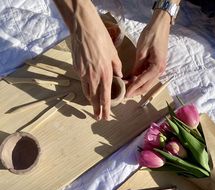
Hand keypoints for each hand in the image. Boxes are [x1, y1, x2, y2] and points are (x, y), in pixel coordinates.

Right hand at [71, 3, 122, 119]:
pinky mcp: (77, 68)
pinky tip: (89, 89)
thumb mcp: (114, 54)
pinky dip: (86, 88)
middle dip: (96, 110)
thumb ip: (117, 67)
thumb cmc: (101, 39)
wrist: (84, 29)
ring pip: (87, 92)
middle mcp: (94, 77)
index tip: (105, 117)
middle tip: (98, 117)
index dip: (105, 109)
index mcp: (105, 74)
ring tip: (94, 106)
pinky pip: (82, 82)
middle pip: (95, 98)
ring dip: (91, 100)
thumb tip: (120, 76)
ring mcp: (83, 73)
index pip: (105, 97)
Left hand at [126, 10, 169, 97]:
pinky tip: (131, 81)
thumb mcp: (141, 51)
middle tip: (124, 95)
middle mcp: (160, 71)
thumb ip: (137, 66)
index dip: (132, 88)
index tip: (124, 94)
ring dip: (137, 87)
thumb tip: (131, 78)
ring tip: (126, 89)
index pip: (142, 82)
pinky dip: (140, 80)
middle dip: (135, 92)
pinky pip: (148, 77)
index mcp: (157, 68)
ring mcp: (159, 69)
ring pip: (147, 83)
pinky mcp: (156, 66)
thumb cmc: (151, 35)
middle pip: (146, 86)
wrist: (161, 25)